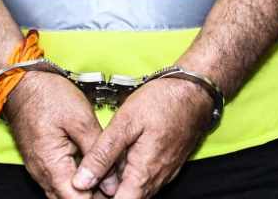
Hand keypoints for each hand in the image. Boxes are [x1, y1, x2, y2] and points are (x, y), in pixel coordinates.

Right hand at [3, 71, 106, 198]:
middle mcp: (41, 173)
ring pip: (62, 193)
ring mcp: (38, 169)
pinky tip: (91, 171)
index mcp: (52, 164)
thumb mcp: (81, 120)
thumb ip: (97, 153)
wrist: (22, 83)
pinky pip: (57, 182)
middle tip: (113, 186)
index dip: (97, 198)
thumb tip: (110, 183)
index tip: (115, 194)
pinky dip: (74, 182)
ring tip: (106, 181)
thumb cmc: (49, 96)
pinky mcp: (40, 162)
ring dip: (83, 190)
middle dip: (91, 196)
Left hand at [72, 75, 213, 198]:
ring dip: (120, 182)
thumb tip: (82, 181)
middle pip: (127, 198)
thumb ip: (102, 155)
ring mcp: (165, 172)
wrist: (195, 90)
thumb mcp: (124, 123)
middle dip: (107, 191)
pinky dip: (132, 174)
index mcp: (143, 173)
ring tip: (106, 161)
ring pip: (137, 189)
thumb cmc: (162, 101)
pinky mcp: (169, 164)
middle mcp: (157, 178)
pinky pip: (148, 179)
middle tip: (91, 172)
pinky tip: (124, 155)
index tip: (88, 187)